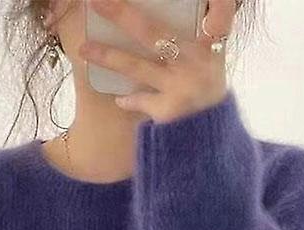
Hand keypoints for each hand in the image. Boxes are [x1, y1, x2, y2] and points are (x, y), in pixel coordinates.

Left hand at [78, 0, 236, 122]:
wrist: (211, 141)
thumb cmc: (206, 94)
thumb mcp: (209, 64)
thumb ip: (194, 41)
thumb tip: (145, 26)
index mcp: (211, 47)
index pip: (219, 15)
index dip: (215, 3)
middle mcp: (198, 63)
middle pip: (155, 33)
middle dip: (123, 15)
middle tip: (97, 2)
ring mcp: (182, 88)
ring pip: (138, 66)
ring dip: (109, 56)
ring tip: (84, 49)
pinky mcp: (168, 112)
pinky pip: (140, 100)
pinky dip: (129, 100)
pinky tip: (120, 99)